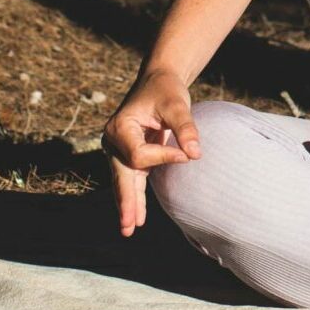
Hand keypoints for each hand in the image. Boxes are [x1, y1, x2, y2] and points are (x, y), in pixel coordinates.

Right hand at [102, 67, 200, 235]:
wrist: (159, 80)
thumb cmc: (166, 90)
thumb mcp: (177, 104)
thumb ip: (185, 127)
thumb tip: (195, 154)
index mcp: (120, 127)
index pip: (139, 155)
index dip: (163, 158)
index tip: (187, 153)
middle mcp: (114, 140)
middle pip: (122, 175)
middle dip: (127, 201)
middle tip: (130, 225)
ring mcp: (119, 149)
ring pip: (124, 181)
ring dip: (128, 205)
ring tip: (129, 229)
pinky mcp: (129, 154)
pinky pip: (131, 179)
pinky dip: (134, 196)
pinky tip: (137, 217)